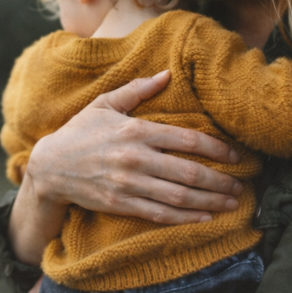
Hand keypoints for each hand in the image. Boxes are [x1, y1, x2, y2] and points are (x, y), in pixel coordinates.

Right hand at [10, 71, 242, 264]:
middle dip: (220, 180)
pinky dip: (185, 218)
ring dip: (210, 202)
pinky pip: (159, 214)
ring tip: (232, 203)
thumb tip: (166, 74)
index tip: (236, 155)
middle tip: (242, 185)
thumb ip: (137, 90)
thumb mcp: (105, 104)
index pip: (187, 139)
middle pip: (188, 172)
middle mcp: (135, 158)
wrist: (49, 167)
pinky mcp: (120, 204)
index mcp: (136, 131)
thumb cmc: (80, 132)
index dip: (217, 149)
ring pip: (178, 197)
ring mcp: (128, 184)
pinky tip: (204, 218)